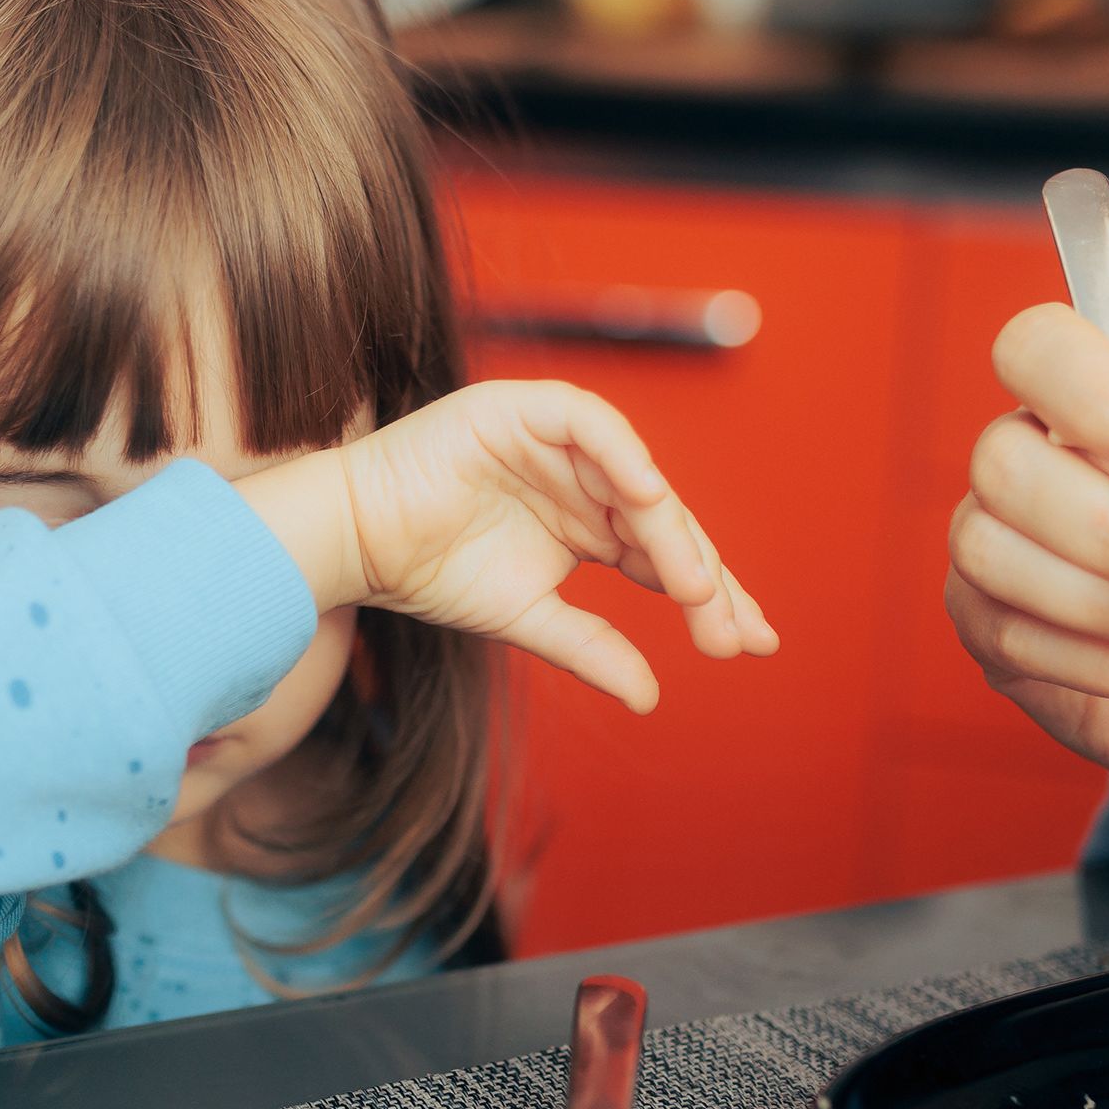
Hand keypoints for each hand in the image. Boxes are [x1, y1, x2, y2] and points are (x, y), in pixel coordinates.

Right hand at [242, 381, 774, 713]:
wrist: (358, 538)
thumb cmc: (429, 572)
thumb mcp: (527, 618)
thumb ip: (590, 649)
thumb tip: (651, 698)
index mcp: (591, 525)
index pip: (667, 557)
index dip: (711, 596)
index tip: (750, 643)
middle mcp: (587, 480)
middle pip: (666, 523)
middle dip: (704, 578)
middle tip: (732, 631)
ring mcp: (561, 441)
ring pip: (638, 480)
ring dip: (670, 533)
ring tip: (695, 588)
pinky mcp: (528, 410)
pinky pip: (592, 425)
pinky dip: (623, 457)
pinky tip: (650, 502)